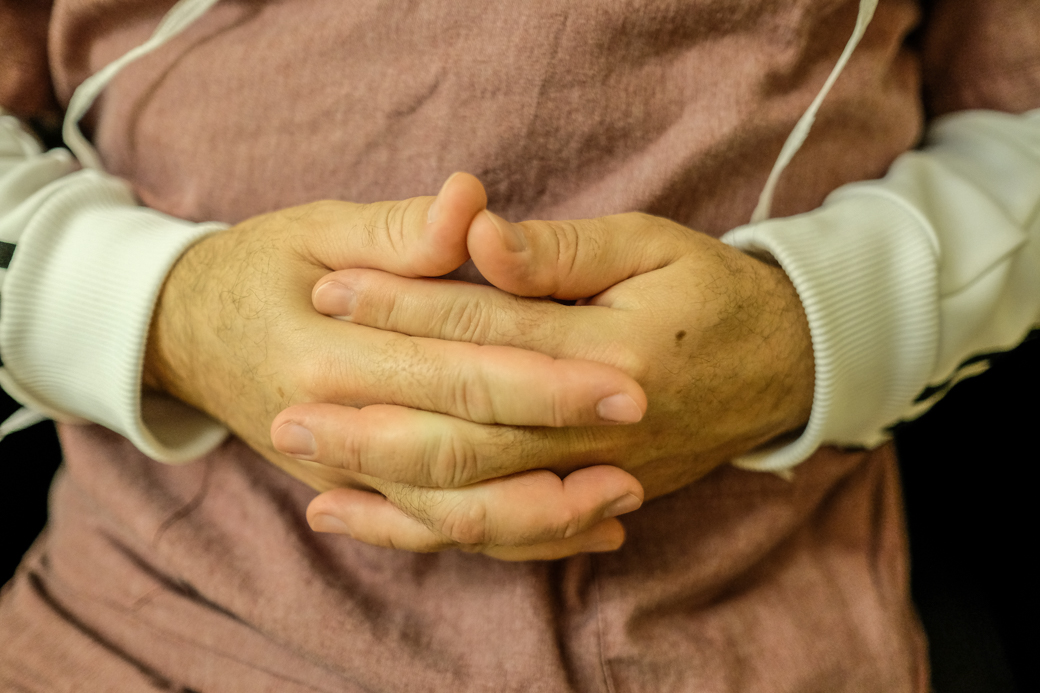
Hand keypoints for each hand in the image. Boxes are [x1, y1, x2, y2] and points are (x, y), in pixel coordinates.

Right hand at [145, 174, 646, 558]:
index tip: (624, 378)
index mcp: (326, 356)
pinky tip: (572, 534)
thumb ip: (396, 230)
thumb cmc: (259, 269)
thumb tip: (470, 203)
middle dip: (557, 451)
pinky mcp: (356, 492)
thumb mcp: (314, 230)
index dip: (543, 379)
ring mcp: (341, 476)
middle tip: (640, 436)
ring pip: (452, 517)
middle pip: (461, 456)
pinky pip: (435, 533)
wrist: (186, 334)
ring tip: (621, 500)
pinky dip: (504, 540)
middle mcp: (332, 433)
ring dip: (540, 515)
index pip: (454, 374)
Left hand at [286, 204, 814, 550]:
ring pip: (476, 502)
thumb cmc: (712, 292)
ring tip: (312, 477)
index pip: (483, 331)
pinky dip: (438, 532)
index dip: (402, 306)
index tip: (330, 287)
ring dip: (389, 490)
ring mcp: (596, 478)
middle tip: (284, 410)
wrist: (784, 367)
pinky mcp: (593, 501)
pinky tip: (378, 520)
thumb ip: (560, 251)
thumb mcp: (650, 245)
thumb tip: (478, 237)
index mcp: (613, 354)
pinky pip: (505, 533)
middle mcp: (598, 433)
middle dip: (369, 422)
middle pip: (464, 436)